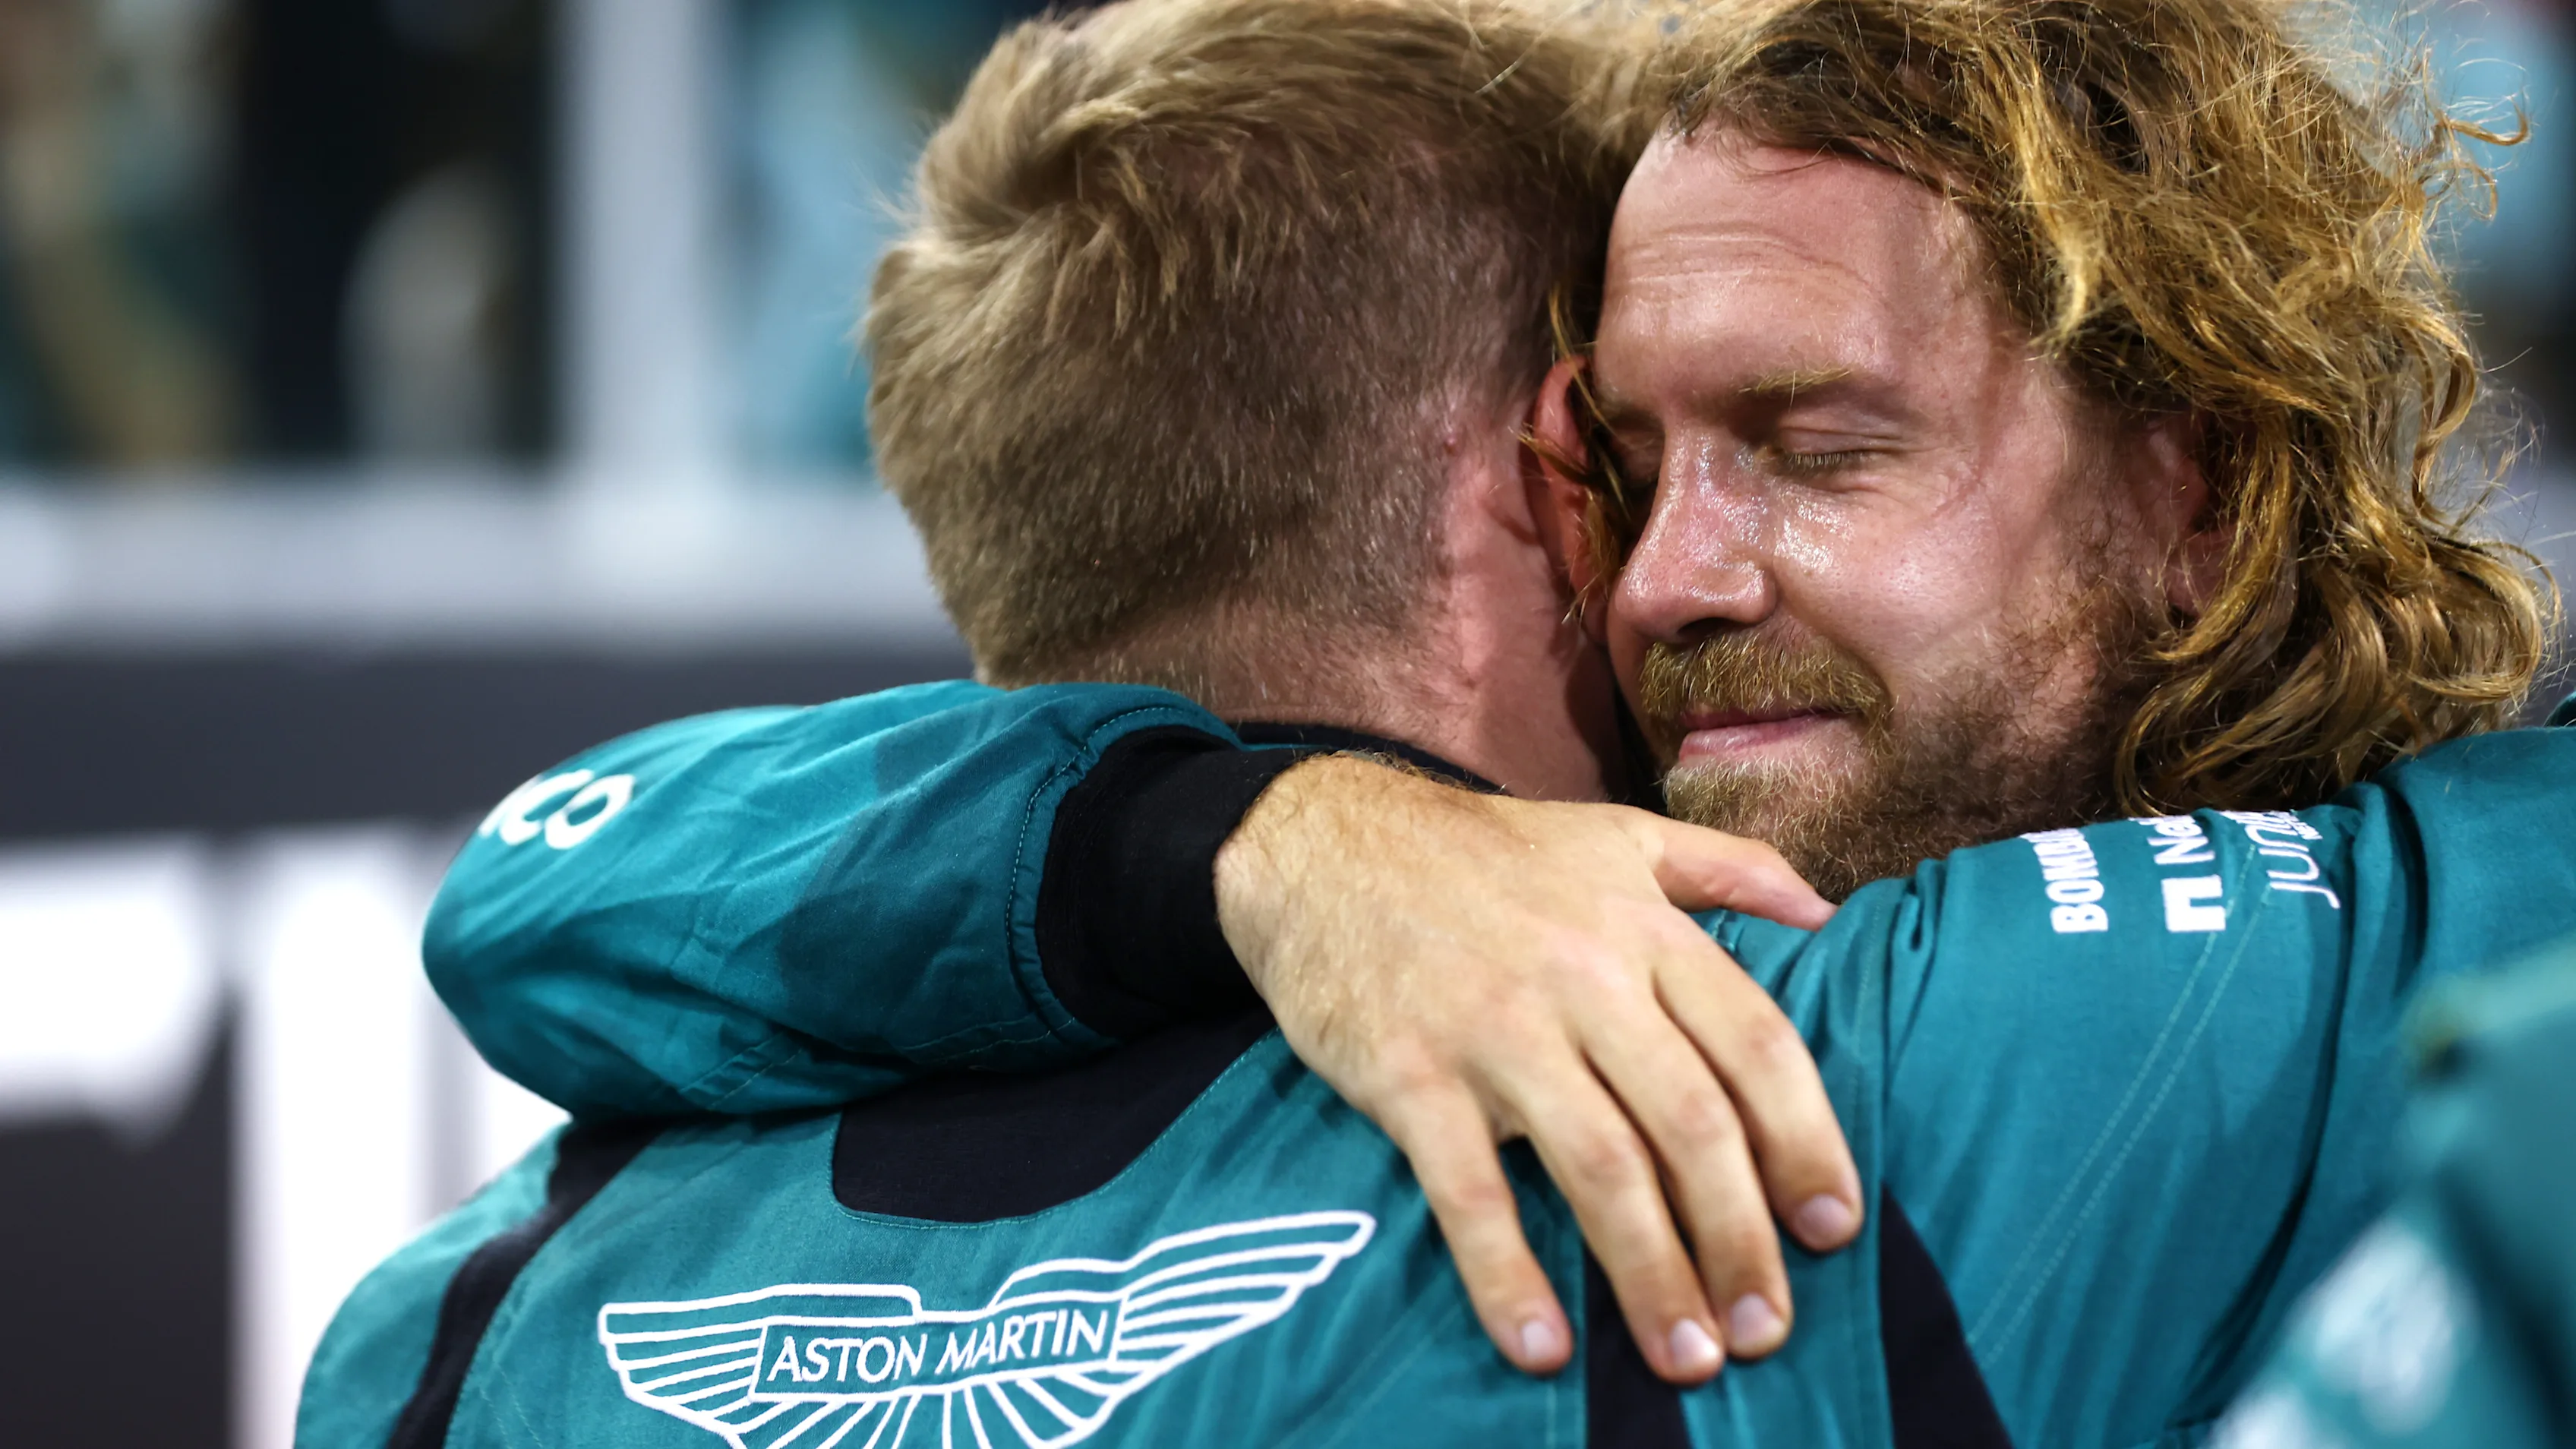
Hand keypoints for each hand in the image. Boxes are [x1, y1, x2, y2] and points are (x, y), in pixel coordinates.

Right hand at [1214, 755, 1857, 1383]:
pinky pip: (1469, 1190)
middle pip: (1690, 1123)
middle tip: (1765, 1328)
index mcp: (1643, 931)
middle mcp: (1583, 980)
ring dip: (1652, 1273)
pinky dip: (1507, 1271)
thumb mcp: (1617, 838)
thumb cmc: (1480, 854)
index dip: (1805, 1142)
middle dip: (1740, 1238)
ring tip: (1686, 1355)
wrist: (1321, 842)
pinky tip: (1542, 1345)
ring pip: (1601, 1167)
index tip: (1832, 1226)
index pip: (1755, 1045)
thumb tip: (1826, 914)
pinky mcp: (1410, 1075)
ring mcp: (1495, 1030)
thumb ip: (1729, 867)